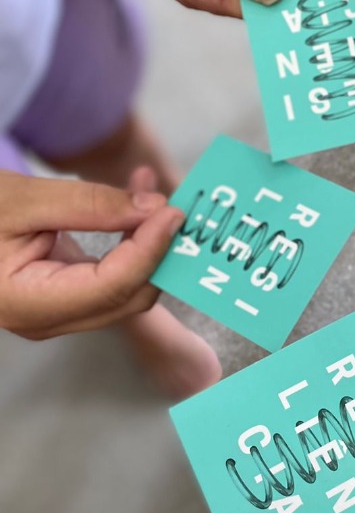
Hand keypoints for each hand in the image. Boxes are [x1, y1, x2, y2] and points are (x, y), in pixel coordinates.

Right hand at [0, 172, 182, 338]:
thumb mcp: (22, 199)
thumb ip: (90, 205)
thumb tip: (153, 210)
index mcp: (28, 304)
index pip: (113, 286)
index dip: (150, 250)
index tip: (173, 212)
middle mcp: (46, 320)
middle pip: (128, 297)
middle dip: (158, 252)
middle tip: (175, 204)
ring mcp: (56, 314)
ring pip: (126, 290)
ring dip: (148, 244)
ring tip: (153, 193)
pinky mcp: (63, 296)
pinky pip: (112, 278)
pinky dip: (131, 244)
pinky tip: (136, 203)